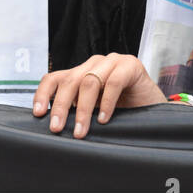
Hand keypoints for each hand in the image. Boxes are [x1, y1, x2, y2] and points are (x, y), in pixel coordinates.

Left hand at [33, 54, 165, 138]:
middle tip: (56, 128)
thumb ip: (77, 111)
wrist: (154, 107)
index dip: (43, 94)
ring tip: (80, 131)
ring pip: (89, 81)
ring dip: (82, 109)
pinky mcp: (131, 65)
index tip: (38, 114)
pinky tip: (103, 120)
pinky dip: (106, 102)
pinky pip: (113, 82)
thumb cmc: (123, 110)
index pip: (55, 77)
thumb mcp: (95, 110)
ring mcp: (112, 62)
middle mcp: (94, 63)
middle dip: (60, 105)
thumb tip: (54, 128)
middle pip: (70, 80)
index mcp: (82, 72)